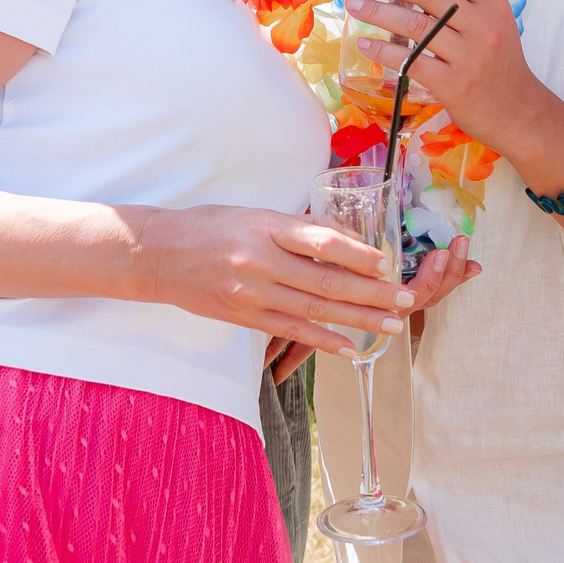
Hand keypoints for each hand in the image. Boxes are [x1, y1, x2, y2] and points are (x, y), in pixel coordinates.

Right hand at [137, 204, 415, 363]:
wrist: (157, 255)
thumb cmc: (209, 227)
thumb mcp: (253, 214)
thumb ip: (296, 227)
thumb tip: (345, 238)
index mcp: (265, 226)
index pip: (321, 240)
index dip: (359, 254)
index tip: (387, 263)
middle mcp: (260, 260)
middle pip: (327, 280)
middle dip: (372, 293)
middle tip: (406, 300)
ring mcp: (252, 293)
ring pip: (316, 309)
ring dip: (359, 320)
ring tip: (391, 325)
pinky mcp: (245, 317)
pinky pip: (292, 331)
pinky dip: (324, 341)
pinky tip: (350, 349)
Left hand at [350, 0, 561, 154]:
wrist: (520, 113)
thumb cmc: (500, 64)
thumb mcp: (495, 22)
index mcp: (492, 3)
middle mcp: (482, 25)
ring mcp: (469, 56)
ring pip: (414, 24)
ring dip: (376, 12)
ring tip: (353, 4)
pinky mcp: (454, 85)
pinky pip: (410, 61)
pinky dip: (383, 51)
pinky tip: (365, 44)